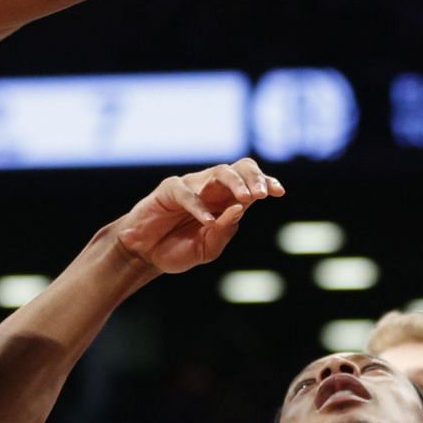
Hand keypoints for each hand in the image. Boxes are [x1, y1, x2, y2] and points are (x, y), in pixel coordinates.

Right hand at [114, 158, 283, 275]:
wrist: (143, 254)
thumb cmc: (177, 249)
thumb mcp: (207, 249)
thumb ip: (224, 232)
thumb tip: (240, 209)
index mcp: (226, 201)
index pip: (251, 183)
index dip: (267, 182)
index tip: (279, 192)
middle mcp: (212, 189)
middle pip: (239, 168)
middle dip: (255, 177)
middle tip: (264, 193)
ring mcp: (191, 186)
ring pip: (218, 172)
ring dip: (235, 183)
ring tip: (247, 198)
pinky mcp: (169, 190)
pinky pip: (187, 192)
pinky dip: (199, 206)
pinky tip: (207, 221)